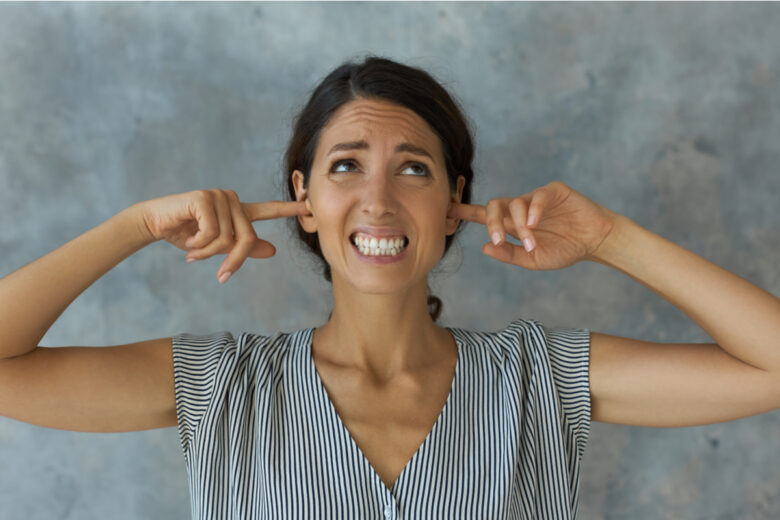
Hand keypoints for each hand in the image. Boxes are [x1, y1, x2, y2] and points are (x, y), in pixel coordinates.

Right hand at [133, 189, 311, 282]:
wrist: (154, 224)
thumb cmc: (185, 234)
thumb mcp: (217, 246)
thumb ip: (244, 247)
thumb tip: (274, 251)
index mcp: (238, 210)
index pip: (268, 210)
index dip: (288, 209)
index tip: (308, 206)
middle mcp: (232, 199)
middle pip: (247, 239)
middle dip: (232, 260)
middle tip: (220, 275)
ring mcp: (220, 196)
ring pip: (228, 239)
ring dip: (208, 253)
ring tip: (193, 250)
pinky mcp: (205, 199)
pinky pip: (213, 234)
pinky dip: (199, 245)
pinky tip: (188, 239)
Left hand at [447, 181, 616, 269]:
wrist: (594, 242)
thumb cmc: (564, 249)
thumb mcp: (533, 260)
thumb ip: (509, 254)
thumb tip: (485, 247)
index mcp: (512, 224)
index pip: (484, 215)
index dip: (465, 212)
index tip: (447, 210)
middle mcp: (520, 208)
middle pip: (494, 205)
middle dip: (491, 222)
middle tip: (498, 239)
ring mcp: (536, 198)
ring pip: (515, 203)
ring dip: (520, 226)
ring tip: (530, 242)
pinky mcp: (554, 191)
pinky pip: (538, 196)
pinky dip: (533, 210)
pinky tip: (534, 224)